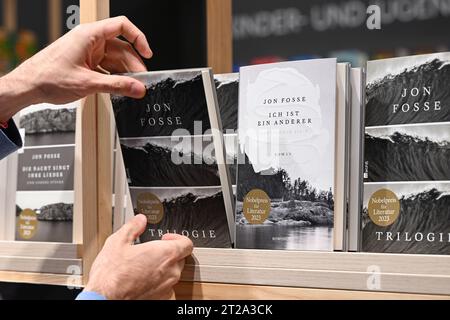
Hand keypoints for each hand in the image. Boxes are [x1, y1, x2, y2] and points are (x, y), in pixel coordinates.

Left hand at [0, 16, 150, 121]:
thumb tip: (138, 88)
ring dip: (124, 73)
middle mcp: (90, 41)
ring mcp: (88, 52)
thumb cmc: (48, 78)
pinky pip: (106, 68)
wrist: (28, 87)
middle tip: (141, 81)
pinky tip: (118, 87)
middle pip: (121, 47)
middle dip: (133, 64)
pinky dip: (114, 77)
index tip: (147, 53)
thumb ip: (117, 86)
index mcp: (90, 35)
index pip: (122, 26)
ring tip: (131, 87)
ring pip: (115, 60)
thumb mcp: (88, 83)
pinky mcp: (85, 63)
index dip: (138, 38)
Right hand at [84, 214, 192, 299]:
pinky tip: (145, 281)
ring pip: (173, 274)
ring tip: (146, 266)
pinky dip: (159, 284)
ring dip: (164, 268)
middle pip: (180, 258)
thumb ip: (133, 227)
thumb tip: (140, 220)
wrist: (104, 298)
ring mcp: (167, 287)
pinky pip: (166, 289)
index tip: (166, 238)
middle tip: (154, 251)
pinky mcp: (160, 298)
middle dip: (169, 253)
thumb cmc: (111, 275)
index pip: (187, 244)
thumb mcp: (118, 242)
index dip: (178, 238)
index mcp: (165, 254)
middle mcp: (171, 271)